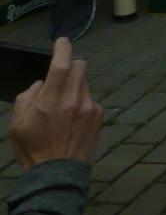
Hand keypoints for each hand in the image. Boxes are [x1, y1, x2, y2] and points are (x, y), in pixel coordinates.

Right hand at [9, 38, 101, 170]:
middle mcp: (74, 100)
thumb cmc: (32, 148)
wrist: (57, 173)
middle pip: (80, 67)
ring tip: (63, 105)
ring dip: (75, 86)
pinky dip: (81, 101)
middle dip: (71, 66)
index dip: (62, 49)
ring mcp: (90, 107)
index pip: (61, 66)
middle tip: (60, 76)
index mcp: (50, 102)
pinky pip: (90, 98)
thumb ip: (27, 97)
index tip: (62, 41)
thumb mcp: (17, 124)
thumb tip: (41, 83)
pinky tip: (72, 118)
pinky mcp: (99, 115)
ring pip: (85, 83)